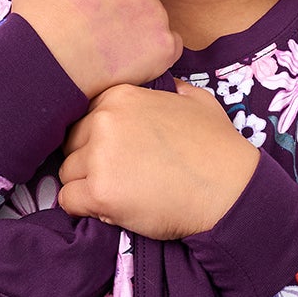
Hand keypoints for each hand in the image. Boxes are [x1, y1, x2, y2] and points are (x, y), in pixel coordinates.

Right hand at [10, 0, 183, 98]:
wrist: (45, 64)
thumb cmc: (34, 22)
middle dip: (125, 4)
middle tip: (102, 27)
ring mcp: (156, 12)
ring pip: (154, 18)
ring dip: (138, 30)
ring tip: (110, 50)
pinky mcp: (164, 45)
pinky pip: (170, 46)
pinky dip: (156, 54)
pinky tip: (131, 63)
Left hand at [57, 80, 259, 239]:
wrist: (231, 190)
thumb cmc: (219, 148)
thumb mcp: (197, 101)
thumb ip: (170, 90)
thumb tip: (165, 87)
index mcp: (121, 96)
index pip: (84, 117)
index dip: (98, 139)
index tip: (118, 155)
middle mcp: (105, 121)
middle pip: (71, 145)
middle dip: (89, 162)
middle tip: (120, 178)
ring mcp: (100, 156)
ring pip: (67, 173)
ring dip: (87, 186)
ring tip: (120, 194)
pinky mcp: (100, 192)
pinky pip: (67, 201)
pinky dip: (84, 209)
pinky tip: (111, 209)